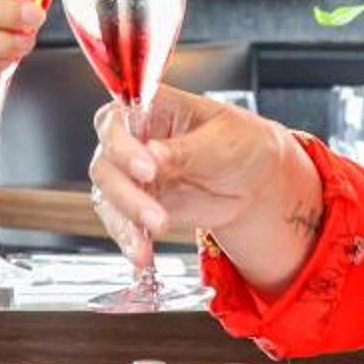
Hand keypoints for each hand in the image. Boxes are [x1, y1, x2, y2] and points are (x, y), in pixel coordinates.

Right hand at [89, 86, 323, 287]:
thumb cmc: (242, 143)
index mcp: (153, 108)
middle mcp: (134, 139)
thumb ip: (188, 149)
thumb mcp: (225, 140)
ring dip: (127, 220)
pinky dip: (130, 240)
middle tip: (155, 215)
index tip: (148, 168)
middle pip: (107, 162)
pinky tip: (142, 254)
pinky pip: (122, 223)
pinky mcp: (138, 205)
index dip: (122, 144)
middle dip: (127, 192)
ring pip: (109, 196)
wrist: (256, 182)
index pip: (117, 119)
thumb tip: (154, 153)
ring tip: (153, 237)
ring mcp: (132, 175)